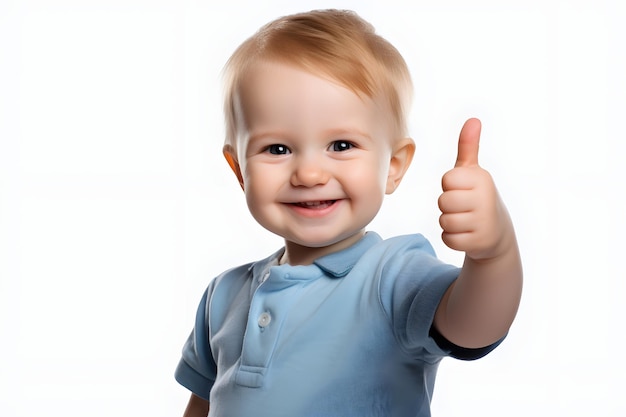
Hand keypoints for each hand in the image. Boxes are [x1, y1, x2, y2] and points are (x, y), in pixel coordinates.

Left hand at [438, 118, 509, 259]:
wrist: (497, 232)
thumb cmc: (478, 196)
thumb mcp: (474, 172)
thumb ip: (468, 147)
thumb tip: (473, 119)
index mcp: (482, 179)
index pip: (447, 180)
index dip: (450, 186)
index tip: (463, 189)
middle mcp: (486, 199)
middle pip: (443, 201)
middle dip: (448, 206)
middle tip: (463, 207)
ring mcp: (484, 222)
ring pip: (444, 221)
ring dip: (450, 222)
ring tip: (466, 220)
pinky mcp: (479, 242)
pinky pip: (448, 238)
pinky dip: (452, 238)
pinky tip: (467, 234)